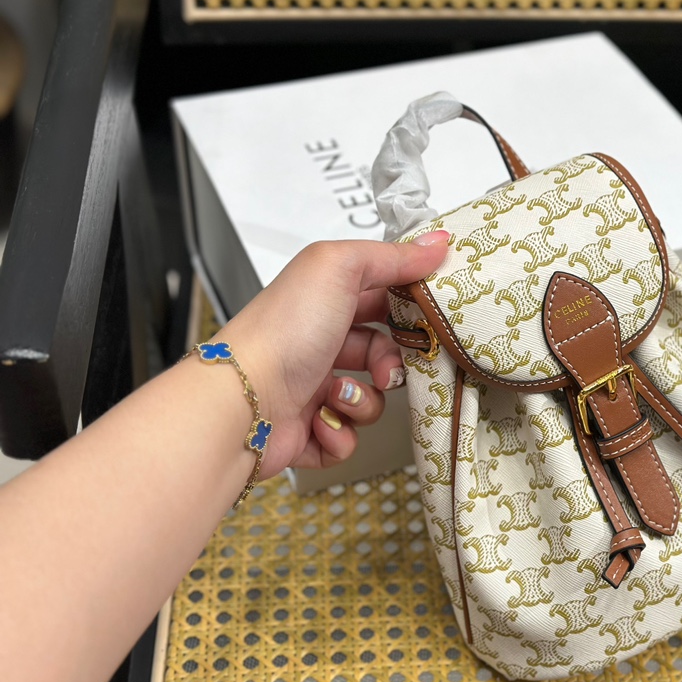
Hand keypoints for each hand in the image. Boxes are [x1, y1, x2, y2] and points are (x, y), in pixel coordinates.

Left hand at [215, 231, 449, 474]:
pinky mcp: (309, 431)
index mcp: (326, 301)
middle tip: (387, 370)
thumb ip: (392, 256)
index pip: (383, 298)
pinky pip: (349, 439)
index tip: (433, 321)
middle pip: (384, 353)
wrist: (241, 400)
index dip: (410, 310)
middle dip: (394, 365)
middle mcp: (319, 342)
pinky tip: (319, 420)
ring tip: (337, 396)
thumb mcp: (339, 269)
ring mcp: (313, 388)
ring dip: (363, 401)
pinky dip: (340, 434)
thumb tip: (439, 242)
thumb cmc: (284, 331)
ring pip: (371, 400)